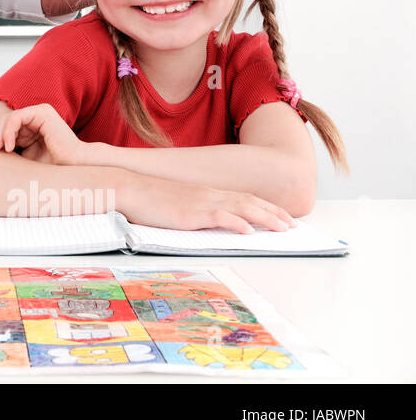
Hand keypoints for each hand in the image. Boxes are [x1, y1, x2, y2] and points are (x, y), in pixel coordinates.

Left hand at [0, 103, 86, 165]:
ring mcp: (36, 114)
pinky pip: (17, 118)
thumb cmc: (52, 171)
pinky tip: (7, 147)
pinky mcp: (42, 112)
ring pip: (5, 121)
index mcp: (26, 131)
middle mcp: (30, 120)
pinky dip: (9, 132)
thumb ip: (5, 156)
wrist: (76, 171)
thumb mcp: (20, 163)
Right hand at [122, 175, 293, 233]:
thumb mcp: (175, 203)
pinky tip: (249, 231)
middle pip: (249, 202)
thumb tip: (205, 220)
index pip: (242, 197)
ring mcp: (201, 202)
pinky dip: (237, 223)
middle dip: (274, 213)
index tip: (281, 215)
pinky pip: (219, 217)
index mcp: (205, 192)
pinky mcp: (191, 213)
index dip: (265, 206)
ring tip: (283, 228)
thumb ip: (193, 210)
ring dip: (265, 218)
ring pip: (241, 208)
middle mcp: (208, 194)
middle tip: (293, 225)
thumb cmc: (146, 198)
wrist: (127, 188)